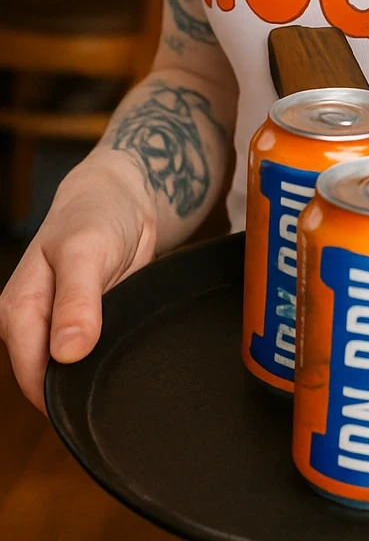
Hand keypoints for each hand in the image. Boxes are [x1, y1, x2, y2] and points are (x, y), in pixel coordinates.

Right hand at [0, 154, 156, 414]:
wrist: (120, 199)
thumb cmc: (95, 216)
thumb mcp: (85, 251)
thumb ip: (76, 301)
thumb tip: (67, 352)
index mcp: (18, 311)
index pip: (32, 377)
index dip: (63, 395)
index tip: (97, 397)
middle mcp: (32, 326)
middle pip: (50, 382)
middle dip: (81, 386)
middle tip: (116, 374)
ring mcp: (56, 328)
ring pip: (72, 373)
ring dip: (95, 372)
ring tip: (120, 353)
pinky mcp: (81, 328)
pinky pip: (91, 358)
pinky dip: (106, 358)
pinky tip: (122, 348)